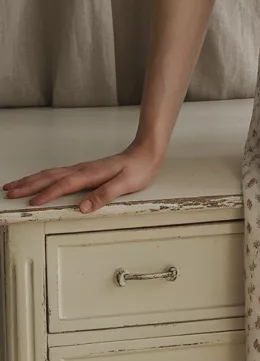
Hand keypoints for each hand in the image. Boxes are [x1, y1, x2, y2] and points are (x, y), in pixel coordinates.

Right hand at [1, 141, 164, 214]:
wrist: (145, 153)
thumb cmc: (137, 169)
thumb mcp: (125, 185)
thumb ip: (104, 195)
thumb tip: (83, 207)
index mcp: (89, 174)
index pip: (64, 185)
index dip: (47, 194)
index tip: (32, 203)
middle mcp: (81, 169)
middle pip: (49, 177)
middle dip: (27, 184)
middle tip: (8, 191)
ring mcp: (81, 169)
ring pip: (50, 174)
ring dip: (30, 180)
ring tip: (13, 186)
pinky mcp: (82, 171)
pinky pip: (57, 174)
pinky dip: (42, 178)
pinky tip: (37, 181)